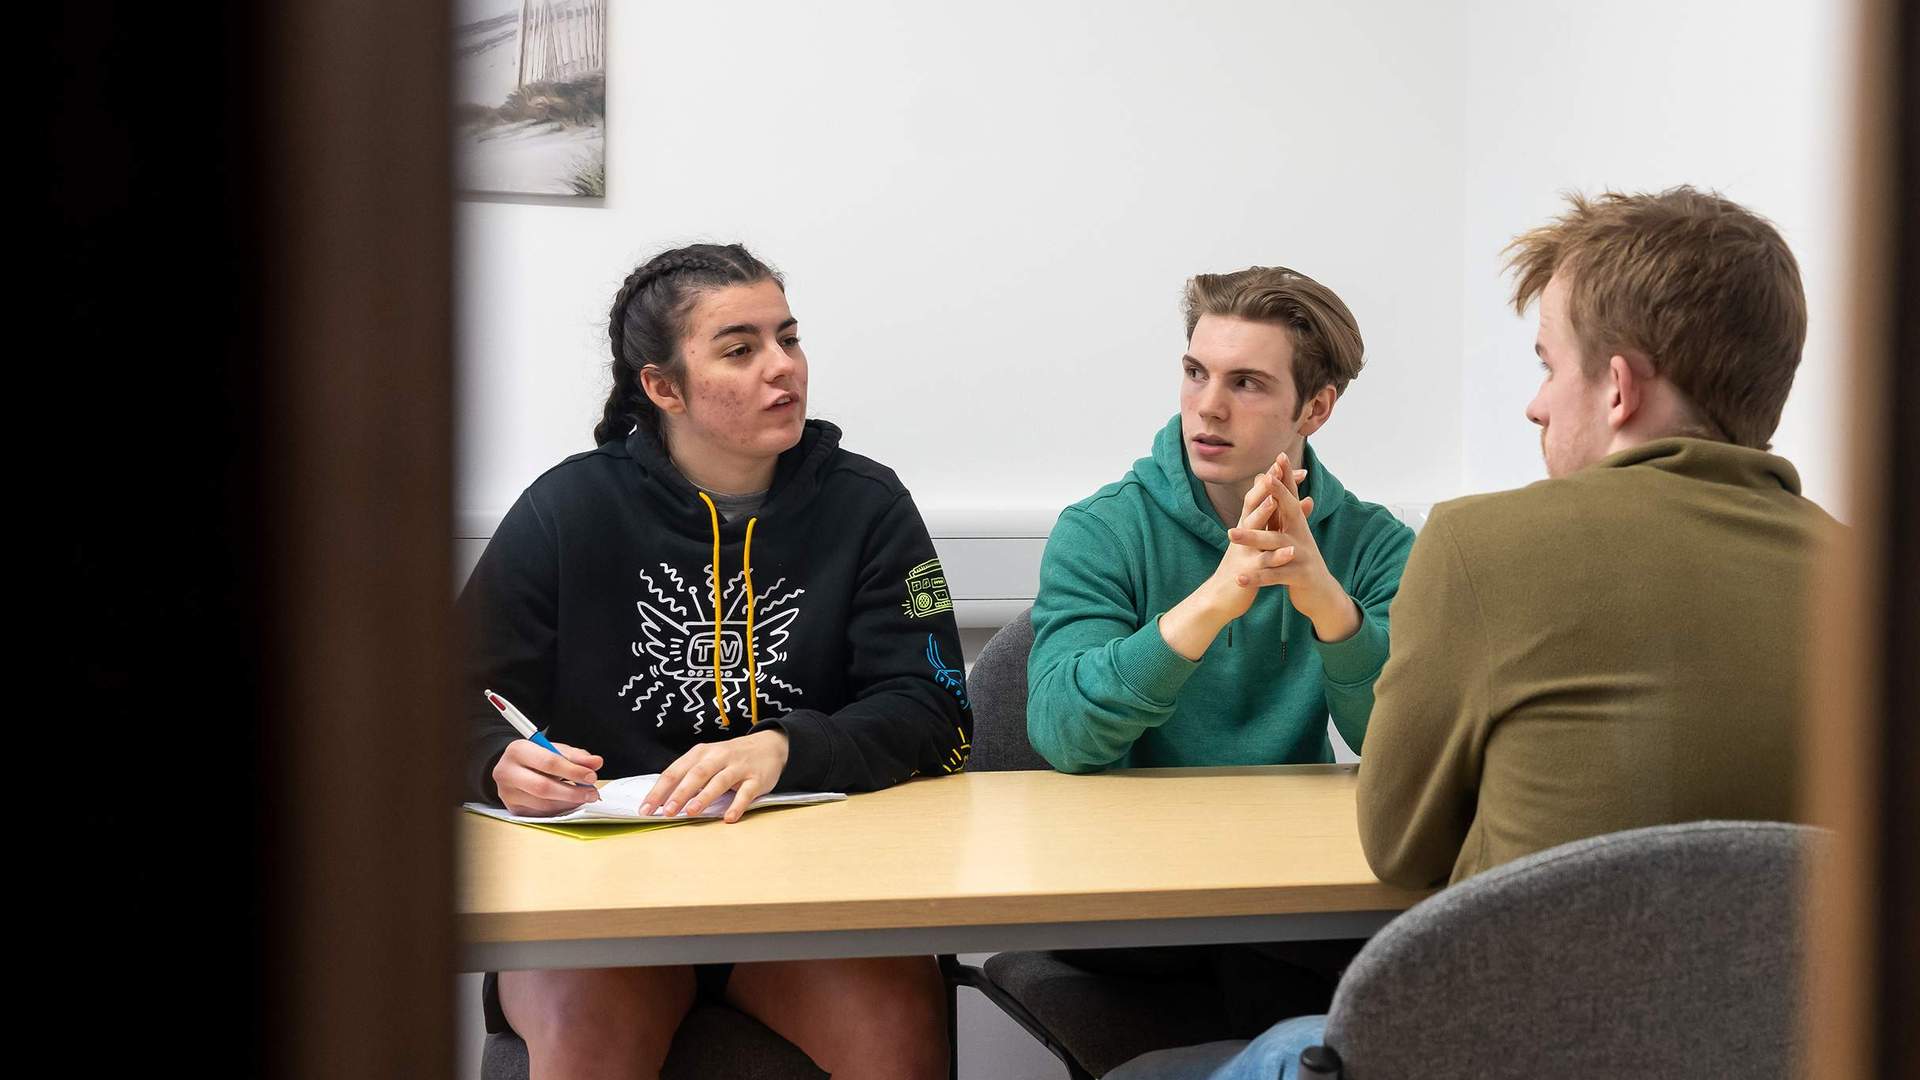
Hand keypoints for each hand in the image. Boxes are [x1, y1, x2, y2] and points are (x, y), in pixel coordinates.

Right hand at [492, 739, 602, 815]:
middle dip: (572, 792)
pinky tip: (570, 803)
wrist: (514, 767)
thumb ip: (576, 756)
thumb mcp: (555, 750)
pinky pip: (541, 813)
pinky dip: (560, 809)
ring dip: (568, 803)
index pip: (549, 763)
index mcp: (518, 750)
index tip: (591, 776)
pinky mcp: (513, 808)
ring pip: (543, 804)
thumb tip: (596, 763)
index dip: (573, 771)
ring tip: (584, 797)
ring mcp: (507, 793)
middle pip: (543, 787)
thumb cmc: (536, 757)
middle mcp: (507, 772)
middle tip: (592, 793)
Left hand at [639, 729, 790, 822]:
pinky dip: (737, 805)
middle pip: (696, 774)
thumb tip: (662, 801)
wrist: (769, 746)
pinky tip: (728, 818)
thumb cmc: (730, 758)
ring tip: (691, 812)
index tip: (645, 809)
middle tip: (667, 811)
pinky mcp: (756, 778)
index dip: (659, 790)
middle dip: (680, 793)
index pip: (675, 771)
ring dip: (704, 797)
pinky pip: (746, 793)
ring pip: (719, 781)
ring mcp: (738, 767)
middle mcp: (718, 757)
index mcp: (700, 753)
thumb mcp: (707, 760)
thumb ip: (688, 777)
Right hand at [1159, 456, 1308, 658]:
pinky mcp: (1247, 572)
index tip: (1285, 459)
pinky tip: (1290, 551)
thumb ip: (1272, 520)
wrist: (1220, 597)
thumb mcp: (1257, 540)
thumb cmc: (1242, 565)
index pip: (1259, 495)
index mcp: (1247, 524)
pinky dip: (1275, 557)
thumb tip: (1289, 498)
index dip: (1271, 478)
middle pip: (1252, 504)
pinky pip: (1262, 563)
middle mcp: (1243, 533)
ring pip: (1254, 530)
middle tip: (1276, 467)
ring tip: (1275, 500)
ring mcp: (1243, 551)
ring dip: (1263, 515)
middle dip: (1264, 486)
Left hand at [1225, 452, 1360, 641]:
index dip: (1286, 478)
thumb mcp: (1296, 535)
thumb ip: (1290, 513)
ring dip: (1253, 538)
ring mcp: (1302, 557)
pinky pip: (1274, 576)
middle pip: (1290, 512)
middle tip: (1262, 480)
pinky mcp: (1299, 577)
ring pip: (1276, 545)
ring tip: (1231, 534)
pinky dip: (1257, 577)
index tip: (1278, 457)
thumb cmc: (1302, 561)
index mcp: (1299, 526)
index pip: (1292, 497)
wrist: (1321, 594)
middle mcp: (1303, 536)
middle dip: (1276, 495)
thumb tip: (1283, 487)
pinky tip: (1239, 577)